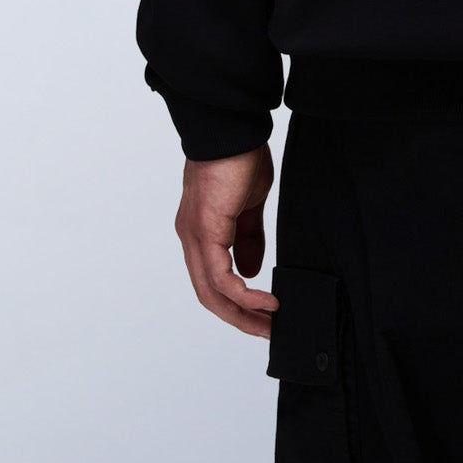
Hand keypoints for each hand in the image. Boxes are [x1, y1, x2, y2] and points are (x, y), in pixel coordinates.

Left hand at [174, 142, 279, 337]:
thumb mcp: (249, 205)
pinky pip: (222, 278)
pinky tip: (267, 300)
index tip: (262, 316)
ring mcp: (195, 237)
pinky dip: (244, 295)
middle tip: (268, 332)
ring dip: (242, 314)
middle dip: (240, 319)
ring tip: (270, 323)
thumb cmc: (239, 158)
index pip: (212, 281)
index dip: (235, 303)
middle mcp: (192, 239)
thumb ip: (249, 238)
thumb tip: (252, 270)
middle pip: (210, 296)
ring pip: (212, 293)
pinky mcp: (206, 232)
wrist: (231, 130)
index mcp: (201, 232)